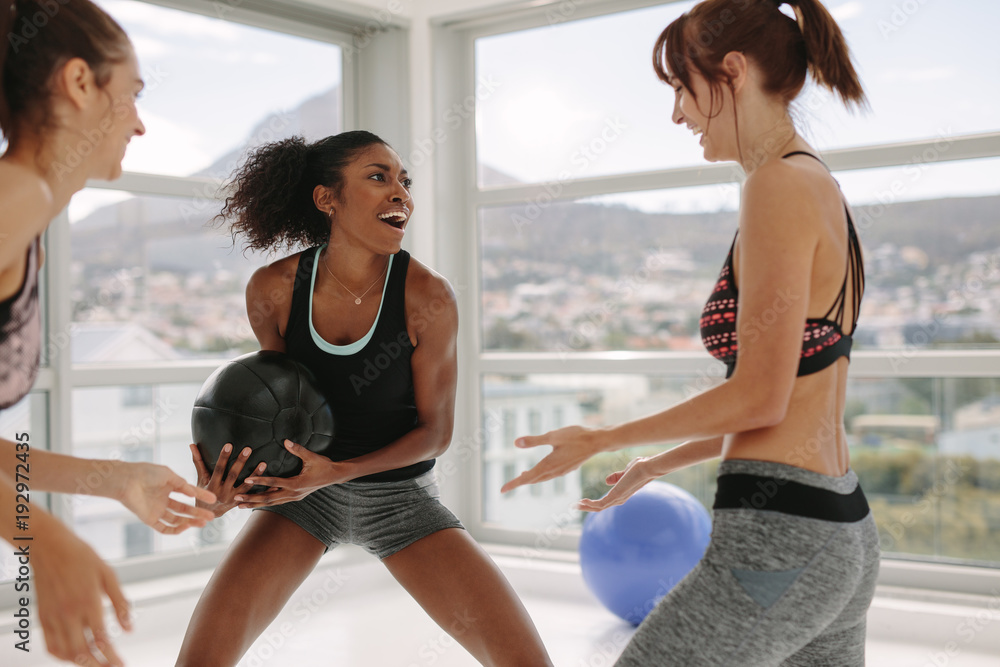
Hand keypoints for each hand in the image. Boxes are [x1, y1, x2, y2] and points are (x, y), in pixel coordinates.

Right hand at [33, 515, 130, 665]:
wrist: (50, 547)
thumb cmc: (81, 557)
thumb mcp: (109, 575)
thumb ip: (121, 603)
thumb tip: (130, 628)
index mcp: (88, 601)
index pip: (101, 639)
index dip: (112, 656)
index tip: (121, 664)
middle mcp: (69, 613)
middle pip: (82, 652)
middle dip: (98, 665)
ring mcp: (53, 617)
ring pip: (65, 653)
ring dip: (81, 663)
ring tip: (96, 664)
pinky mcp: (43, 618)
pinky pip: (50, 645)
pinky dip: (62, 656)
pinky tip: (74, 656)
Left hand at [111, 461, 216, 533]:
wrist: (126, 481)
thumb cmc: (146, 473)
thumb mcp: (168, 475)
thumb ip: (182, 485)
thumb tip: (193, 493)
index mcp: (168, 487)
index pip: (188, 493)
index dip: (201, 496)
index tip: (213, 499)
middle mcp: (163, 500)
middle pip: (184, 509)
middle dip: (198, 513)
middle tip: (211, 517)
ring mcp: (157, 510)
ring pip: (177, 520)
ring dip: (190, 522)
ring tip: (203, 523)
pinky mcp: (149, 519)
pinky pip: (164, 528)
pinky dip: (175, 529)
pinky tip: (186, 526)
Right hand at [190, 443, 265, 517]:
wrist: (208, 513)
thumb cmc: (203, 491)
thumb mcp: (200, 478)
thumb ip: (198, 461)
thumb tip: (191, 445)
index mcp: (212, 485)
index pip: (218, 469)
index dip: (223, 457)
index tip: (229, 445)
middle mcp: (222, 493)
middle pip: (233, 475)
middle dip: (240, 462)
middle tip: (248, 449)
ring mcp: (233, 499)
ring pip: (246, 486)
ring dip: (255, 475)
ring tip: (263, 463)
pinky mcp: (241, 503)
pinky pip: (254, 496)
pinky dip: (263, 491)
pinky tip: (273, 484)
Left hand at [234, 439, 347, 508]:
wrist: (335, 476)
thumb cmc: (324, 465)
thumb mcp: (312, 456)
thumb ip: (298, 449)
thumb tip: (286, 441)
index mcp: (296, 484)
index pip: (274, 483)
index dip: (260, 480)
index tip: (246, 480)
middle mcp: (293, 494)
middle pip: (269, 498)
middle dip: (252, 499)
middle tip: (236, 500)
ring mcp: (294, 497)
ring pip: (271, 503)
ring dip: (256, 504)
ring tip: (240, 506)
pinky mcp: (295, 497)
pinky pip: (277, 501)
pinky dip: (266, 502)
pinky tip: (257, 502)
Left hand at [500, 425, 605, 493]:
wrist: (597, 441)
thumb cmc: (576, 436)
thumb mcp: (552, 436)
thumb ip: (534, 440)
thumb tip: (516, 443)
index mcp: (549, 465)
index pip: (527, 478)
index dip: (514, 483)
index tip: (502, 490)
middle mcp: (555, 471)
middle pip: (534, 480)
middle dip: (521, 482)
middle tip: (508, 486)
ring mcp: (562, 471)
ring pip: (542, 478)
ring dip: (532, 478)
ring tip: (522, 475)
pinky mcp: (568, 468)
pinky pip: (550, 475)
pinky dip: (541, 474)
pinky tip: (542, 469)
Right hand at [576, 456, 655, 511]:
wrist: (648, 467)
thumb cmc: (640, 467)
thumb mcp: (626, 472)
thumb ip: (617, 476)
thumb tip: (606, 481)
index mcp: (621, 494)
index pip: (605, 502)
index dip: (593, 503)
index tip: (583, 501)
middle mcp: (619, 499)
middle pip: (600, 507)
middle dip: (587, 507)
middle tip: (575, 506)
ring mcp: (618, 498)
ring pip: (598, 508)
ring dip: (586, 507)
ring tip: (575, 505)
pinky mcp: (616, 496)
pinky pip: (600, 504)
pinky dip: (590, 504)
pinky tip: (582, 501)